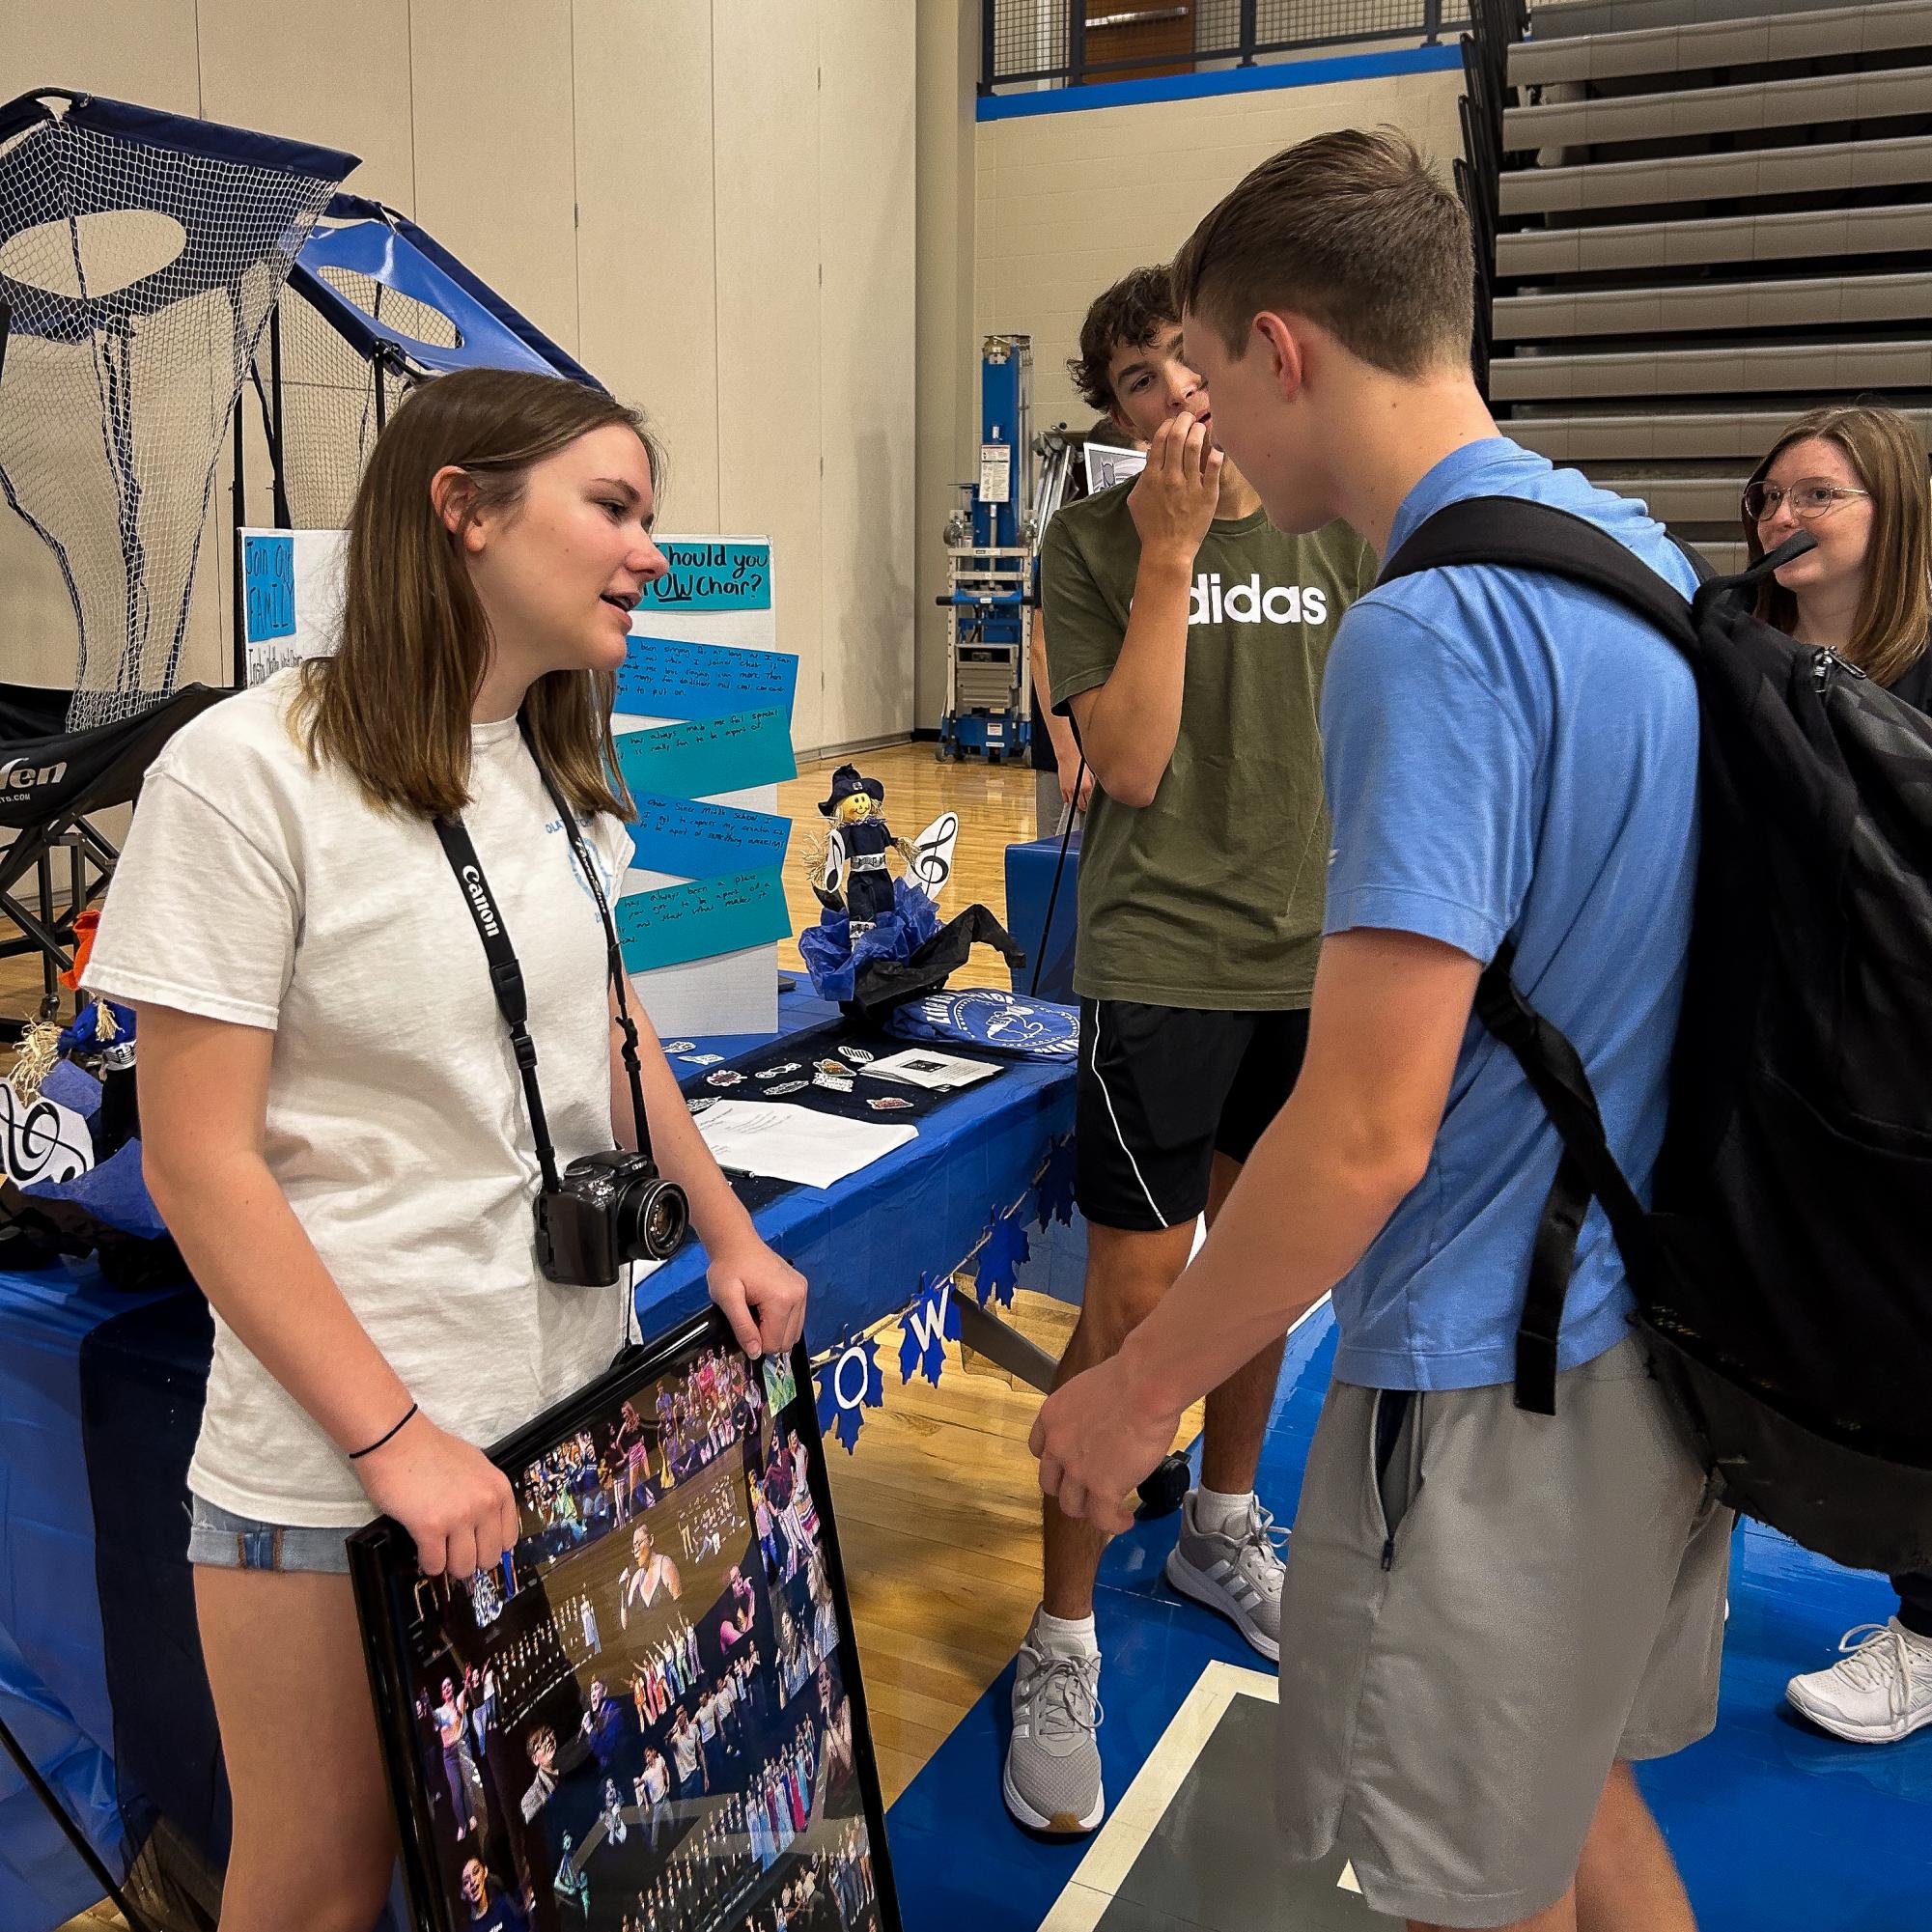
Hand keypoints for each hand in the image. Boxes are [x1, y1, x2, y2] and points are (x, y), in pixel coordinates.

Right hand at [354, 1410, 519, 1578]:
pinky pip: (435, 1564)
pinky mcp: (430, 1527)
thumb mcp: (474, 1466)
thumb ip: (484, 1494)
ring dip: (449, 1565)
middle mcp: (484, 1504)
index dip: (489, 1547)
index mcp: (498, 1489)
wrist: (397, 1440)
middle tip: (454, 1553)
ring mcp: (459, 1517)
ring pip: (463, 1567)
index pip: (508, 1539)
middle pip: (488, 1558)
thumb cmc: (430, 1450)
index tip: (477, 1548)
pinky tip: (423, 1550)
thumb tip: (485, 1526)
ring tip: (438, 1551)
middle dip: (470, 1560)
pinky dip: (428, 1562)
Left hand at [708, 1233, 806, 1357]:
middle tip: (749, 1317)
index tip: (743, 1323)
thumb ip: (742, 1327)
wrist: (737, 1243)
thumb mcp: (727, 1298)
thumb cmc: (728, 1267)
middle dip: (765, 1336)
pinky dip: (781, 1321)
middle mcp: (799, 1296)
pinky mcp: (802, 1288)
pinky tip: (765, 1307)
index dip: (755, 1341)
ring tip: (757, 1311)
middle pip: (786, 1341)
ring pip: (793, 1333)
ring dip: (774, 1330)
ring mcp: (803, 1291)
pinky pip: (796, 1320)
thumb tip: (756, 1353)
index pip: (774, 1342)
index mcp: (782, 1299)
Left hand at [1030, 1354, 1181, 1536]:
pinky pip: (1102, 1518)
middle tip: (1086, 1489)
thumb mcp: (1093, 1389)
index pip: (1038, 1448)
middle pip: (1050, 1482)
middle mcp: (1057, 1444)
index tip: (1067, 1464)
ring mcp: (1077, 1469)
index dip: (1054, 1461)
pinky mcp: (1102, 1488)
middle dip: (1067, 1489)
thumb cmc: (1132, 1377)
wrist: (1145, 1385)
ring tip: (1106, 1509)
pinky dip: (1113, 1523)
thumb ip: (1089, 1410)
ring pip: (1071, 1505)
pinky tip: (1124, 1520)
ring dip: (1088, 1509)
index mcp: (1053, 1415)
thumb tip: (1106, 1419)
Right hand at [1057, 749, 1093, 813]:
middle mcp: (1078, 789)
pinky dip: (1069, 800)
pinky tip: (1072, 797)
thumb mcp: (1090, 773)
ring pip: (1073, 804)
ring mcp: (1070, 790)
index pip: (1090, 801)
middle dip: (1084, 806)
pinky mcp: (1063, 788)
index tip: (1091, 803)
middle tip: (1086, 805)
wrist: (1068, 757)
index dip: (1091, 803)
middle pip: (1082, 805)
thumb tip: (1092, 791)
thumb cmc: (1079, 762)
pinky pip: (1065, 799)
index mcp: (1087, 786)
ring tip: (1079, 801)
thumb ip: (1091, 784)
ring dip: (1076, 803)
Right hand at [1125, 412, 1221, 564]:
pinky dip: (1215, 453)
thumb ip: (1142, 477)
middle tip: (1190, 417)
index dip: (1168, 425)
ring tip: (1202, 427)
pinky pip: (1213, 468)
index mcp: (1152, 477)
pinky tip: (1216, 447)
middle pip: (1177, 437)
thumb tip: (1149, 458)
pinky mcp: (1207, 495)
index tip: (1174, 422)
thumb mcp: (1136, 500)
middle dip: (1184, 421)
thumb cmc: (1151, 527)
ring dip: (1199, 431)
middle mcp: (1170, 478)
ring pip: (1194, 447)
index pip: (1160, 440)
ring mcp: (1189, 486)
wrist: (1168, 550)